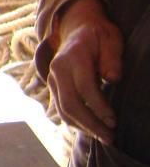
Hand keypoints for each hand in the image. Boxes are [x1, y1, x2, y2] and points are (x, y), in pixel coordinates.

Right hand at [47, 0, 122, 143]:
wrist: (76, 28)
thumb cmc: (99, 35)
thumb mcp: (111, 39)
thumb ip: (112, 58)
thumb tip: (113, 79)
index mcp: (72, 57)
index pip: (84, 87)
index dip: (99, 107)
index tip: (114, 121)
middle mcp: (57, 69)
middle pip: (70, 103)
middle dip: (90, 124)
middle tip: (110, 137)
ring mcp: (52, 79)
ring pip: (62, 109)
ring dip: (83, 127)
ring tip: (103, 137)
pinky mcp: (53, 87)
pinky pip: (61, 109)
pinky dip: (75, 122)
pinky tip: (91, 129)